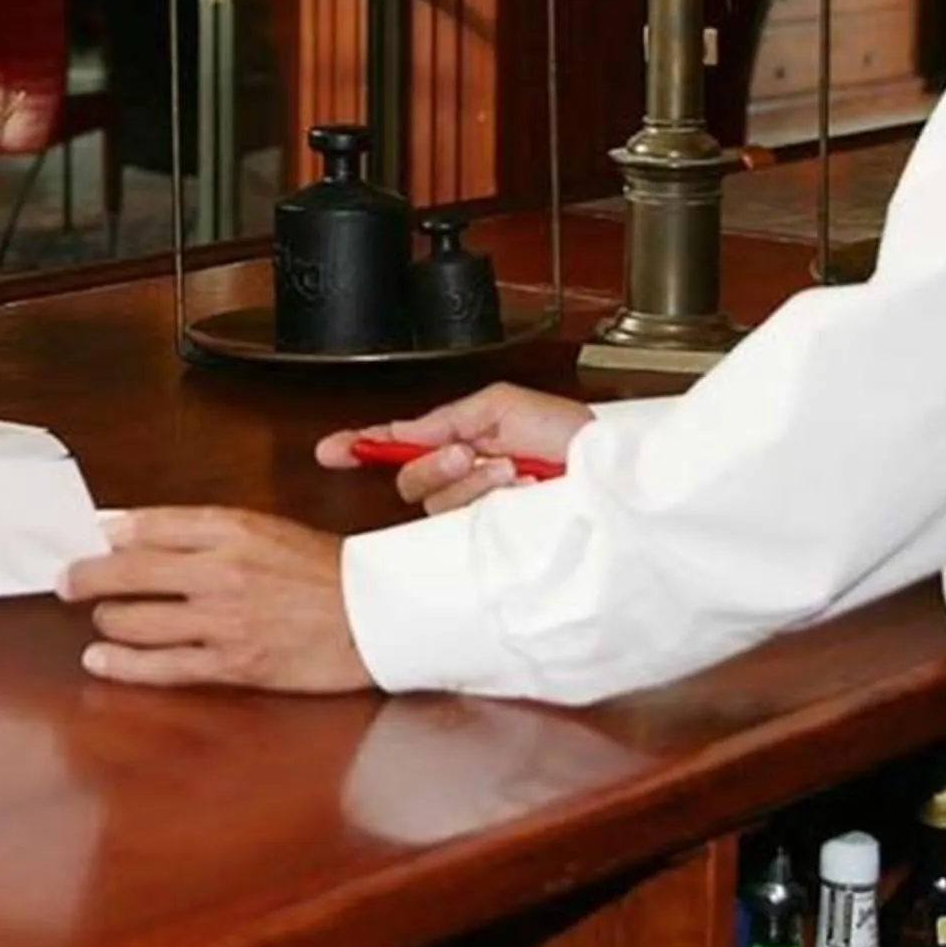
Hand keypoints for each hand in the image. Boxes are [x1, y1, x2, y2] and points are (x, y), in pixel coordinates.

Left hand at [56, 508, 370, 692]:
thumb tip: (134, 528)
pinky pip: (164, 666)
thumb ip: (202, 528)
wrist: (376, 614)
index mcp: (231, 528)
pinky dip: (123, 663)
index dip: (107, 533)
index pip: (149, 525)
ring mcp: (224, 619)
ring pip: (138, 618)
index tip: (85, 537)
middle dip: (86, 576)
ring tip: (98, 617)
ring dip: (106, 617)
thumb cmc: (323, 570)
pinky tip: (99, 660)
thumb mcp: (264, 528)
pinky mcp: (233, 663)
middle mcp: (221, 570)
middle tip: (65, 579)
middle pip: (130, 570)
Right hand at [315, 382, 591, 514]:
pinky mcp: (497, 540)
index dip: (360, 447)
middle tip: (467, 455)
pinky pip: (468, 528)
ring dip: (472, 484)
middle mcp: (466, 480)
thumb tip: (403, 433)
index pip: (398, 445)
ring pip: (438, 506)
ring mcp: (481, 512)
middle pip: (412, 482)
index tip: (331, 450)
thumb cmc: (574, 437)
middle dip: (433, 466)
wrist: (614, 474)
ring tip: (513, 471)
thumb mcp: (505, 406)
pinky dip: (490, 503)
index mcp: (461, 441)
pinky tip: (519, 494)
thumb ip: (449, 417)